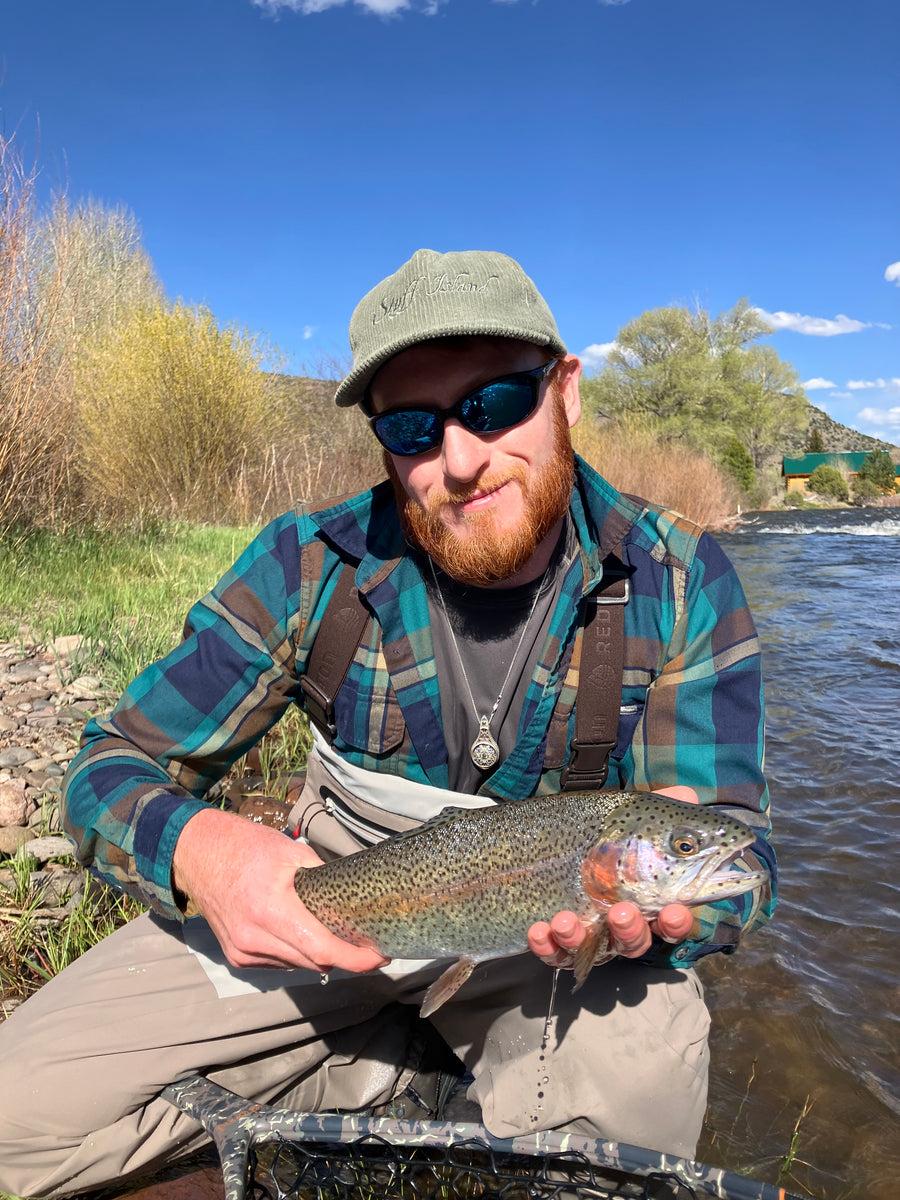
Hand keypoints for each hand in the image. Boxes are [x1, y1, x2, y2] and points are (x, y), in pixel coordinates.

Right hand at [172, 807, 388, 973]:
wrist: (198, 855)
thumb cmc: (246, 847)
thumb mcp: (291, 852)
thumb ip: (322, 878)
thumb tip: (353, 898)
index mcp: (271, 909)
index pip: (321, 949)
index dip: (354, 959)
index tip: (379, 958)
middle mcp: (255, 938)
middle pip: (314, 962)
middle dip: (344, 957)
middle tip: (366, 944)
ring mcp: (244, 952)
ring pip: (297, 965)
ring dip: (318, 955)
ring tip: (333, 934)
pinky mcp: (238, 957)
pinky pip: (279, 963)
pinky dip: (296, 953)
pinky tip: (300, 933)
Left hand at [527, 785, 699, 965]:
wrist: (550, 844)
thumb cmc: (605, 836)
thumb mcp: (631, 818)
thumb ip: (661, 807)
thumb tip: (688, 794)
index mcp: (647, 901)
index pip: (671, 919)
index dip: (677, 921)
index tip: (674, 912)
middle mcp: (621, 923)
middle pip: (634, 941)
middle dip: (631, 930)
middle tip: (622, 912)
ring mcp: (589, 934)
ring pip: (591, 950)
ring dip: (579, 938)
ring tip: (566, 920)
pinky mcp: (558, 941)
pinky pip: (553, 953)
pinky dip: (546, 945)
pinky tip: (538, 930)